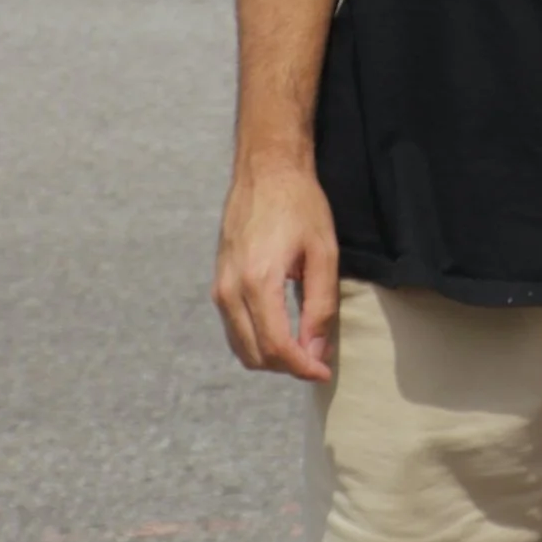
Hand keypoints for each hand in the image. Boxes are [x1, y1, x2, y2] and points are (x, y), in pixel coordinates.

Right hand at [212, 153, 340, 381]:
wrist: (266, 169)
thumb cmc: (300, 204)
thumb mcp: (323, 252)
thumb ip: (320, 305)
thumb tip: (316, 351)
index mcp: (258, 282)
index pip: (276, 347)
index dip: (302, 367)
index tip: (324, 372)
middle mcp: (231, 290)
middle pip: (255, 354)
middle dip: (288, 366)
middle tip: (317, 359)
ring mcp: (220, 287)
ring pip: (241, 347)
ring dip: (270, 357)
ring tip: (302, 347)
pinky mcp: (218, 282)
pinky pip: (233, 328)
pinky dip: (255, 341)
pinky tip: (281, 331)